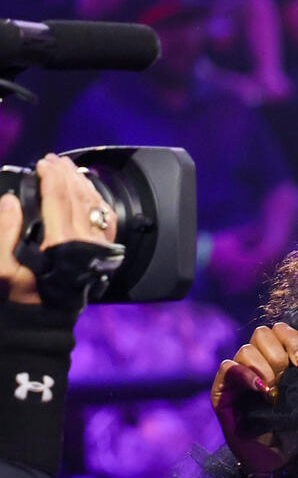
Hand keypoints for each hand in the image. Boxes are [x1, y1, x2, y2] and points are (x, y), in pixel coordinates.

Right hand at [0, 153, 117, 304]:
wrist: (45, 317)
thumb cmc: (21, 293)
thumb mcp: (1, 269)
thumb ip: (2, 233)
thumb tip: (11, 202)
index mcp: (62, 243)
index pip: (59, 200)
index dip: (51, 178)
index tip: (42, 163)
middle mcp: (85, 241)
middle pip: (79, 198)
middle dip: (66, 175)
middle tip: (54, 160)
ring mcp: (97, 246)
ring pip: (95, 206)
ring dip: (82, 184)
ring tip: (68, 168)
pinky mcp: (102, 252)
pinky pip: (106, 219)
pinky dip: (97, 200)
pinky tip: (88, 191)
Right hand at [212, 322, 297, 474]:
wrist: (279, 457)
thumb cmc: (297, 424)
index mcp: (277, 356)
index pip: (280, 329)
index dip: (293, 340)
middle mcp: (255, 362)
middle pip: (262, 333)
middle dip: (278, 355)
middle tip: (287, 379)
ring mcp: (237, 375)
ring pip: (247, 350)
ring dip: (265, 368)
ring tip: (274, 392)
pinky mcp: (222, 390)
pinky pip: (228, 367)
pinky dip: (246, 375)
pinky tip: (261, 390)